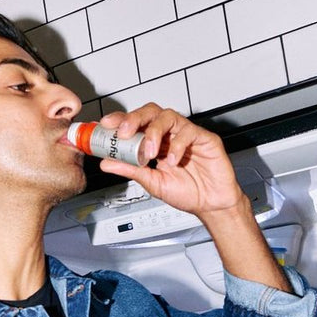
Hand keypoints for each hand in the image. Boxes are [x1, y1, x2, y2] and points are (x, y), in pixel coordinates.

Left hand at [97, 104, 246, 218]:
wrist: (211, 205)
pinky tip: (173, 161)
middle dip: (134, 119)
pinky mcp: (204, 138)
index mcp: (156, 143)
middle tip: (124, 132)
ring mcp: (186, 134)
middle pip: (150, 112)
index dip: (120, 121)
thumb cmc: (188, 192)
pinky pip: (189, 132)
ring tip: (149, 151)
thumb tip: (107, 163)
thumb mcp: (152, 183)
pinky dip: (177, 145)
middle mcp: (170, 135)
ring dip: (154, 131)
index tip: (105, 125)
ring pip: (168, 116)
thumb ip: (131, 170)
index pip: (136, 124)